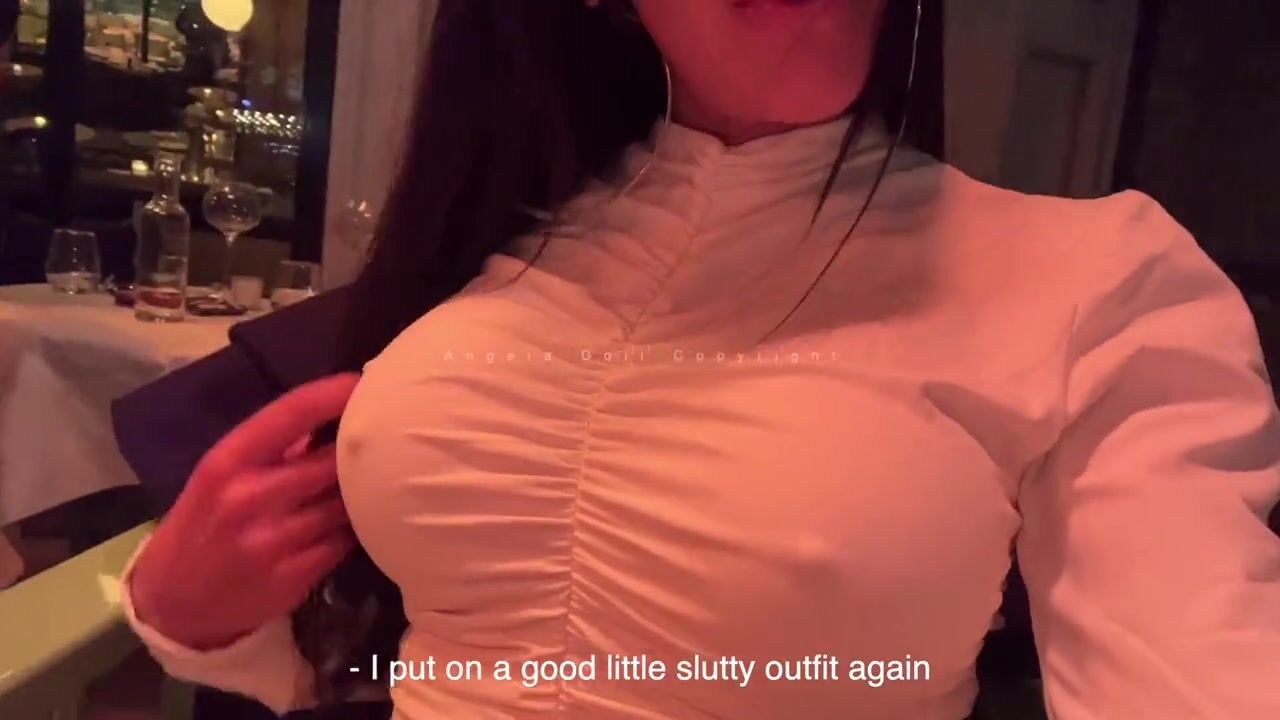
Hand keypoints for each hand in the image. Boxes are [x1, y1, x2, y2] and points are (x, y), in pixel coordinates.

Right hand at [129, 373, 361, 650]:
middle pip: (333, 460)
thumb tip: (331, 416)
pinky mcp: (295, 576)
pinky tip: (358, 522)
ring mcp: (273, 541)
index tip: (362, 383)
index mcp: (227, 462)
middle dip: (360, 450)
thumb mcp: (219, 478)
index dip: (334, 393)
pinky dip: (357, 528)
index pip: (292, 413)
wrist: (174, 606)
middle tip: (384, 439)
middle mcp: (249, 498)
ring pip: (346, 502)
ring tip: (374, 482)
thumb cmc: (202, 525)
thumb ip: (271, 449)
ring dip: (363, 492)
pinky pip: (346, 540)